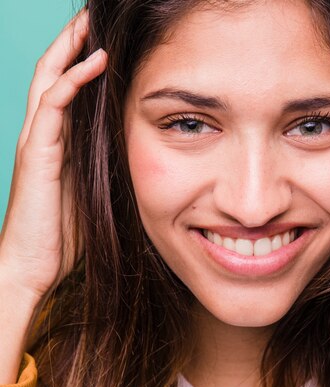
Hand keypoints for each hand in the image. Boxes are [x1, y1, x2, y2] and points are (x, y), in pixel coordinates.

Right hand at [0, 10, 106, 306]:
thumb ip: (107, 170)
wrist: (34, 265)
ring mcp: (38, 142)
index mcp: (58, 145)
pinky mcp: (37, 154)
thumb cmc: (63, 235)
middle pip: (54, 74)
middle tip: (94, 18)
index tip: (109, 43)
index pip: (68, 91)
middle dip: (73, 43)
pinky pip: (52, 106)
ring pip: (49, 80)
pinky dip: (72, 80)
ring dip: (70, 49)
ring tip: (92, 23)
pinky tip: (93, 62)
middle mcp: (44, 136)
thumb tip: (140, 157)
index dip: (83, 63)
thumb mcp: (94, 194)